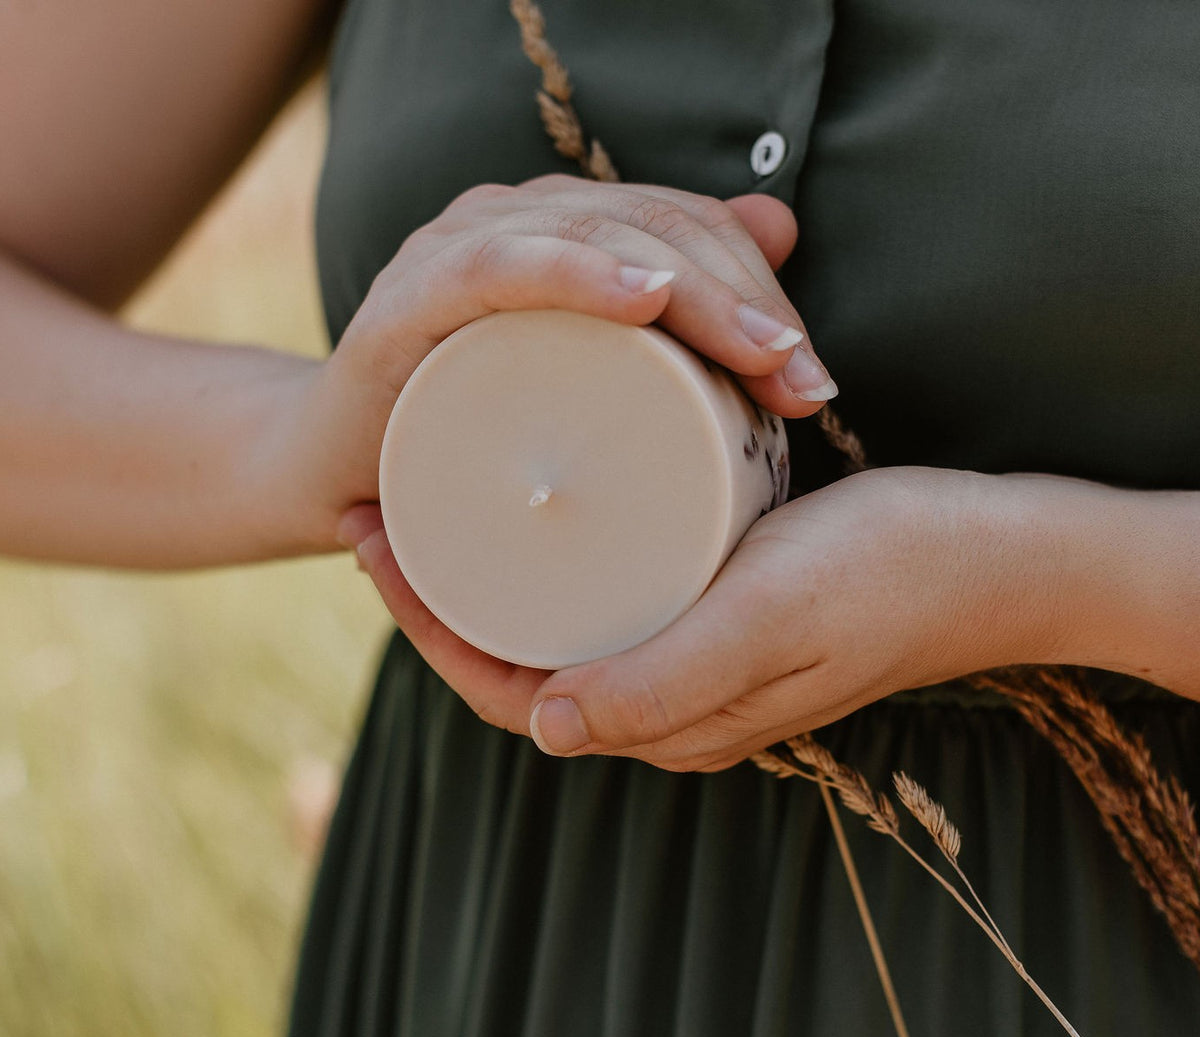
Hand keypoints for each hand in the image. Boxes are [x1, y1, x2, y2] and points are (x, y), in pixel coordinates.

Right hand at [287, 174, 836, 546]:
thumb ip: (670, 311)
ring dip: (691, 290)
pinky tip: (641, 298)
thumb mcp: (584, 389)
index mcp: (559, 235)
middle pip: (653, 227)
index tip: (811, 379)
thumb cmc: (469, 440)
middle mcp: (512, 223)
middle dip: (744, 301)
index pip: (683, 226)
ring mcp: (457, 252)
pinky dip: (574, 275)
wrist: (338, 480)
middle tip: (800, 385)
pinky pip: (499, 268)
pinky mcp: (407, 302)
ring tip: (757, 356)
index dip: (759, 286)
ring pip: (596, 237)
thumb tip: (780, 225)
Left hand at [340, 467, 1086, 769]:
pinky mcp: (716, 610)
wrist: (996, 555)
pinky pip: (603, 597)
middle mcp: (669, 700)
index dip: (424, 627)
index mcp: (670, 719)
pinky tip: (528, 507)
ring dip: (482, 574)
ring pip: (553, 627)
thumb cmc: (891, 574)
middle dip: (435, 596)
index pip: (507, 690)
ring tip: (429, 497)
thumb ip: (671, 679)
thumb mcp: (776, 616)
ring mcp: (692, 656)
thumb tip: (543, 722)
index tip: (372, 539)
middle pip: (514, 658)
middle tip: (381, 504)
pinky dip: (547, 560)